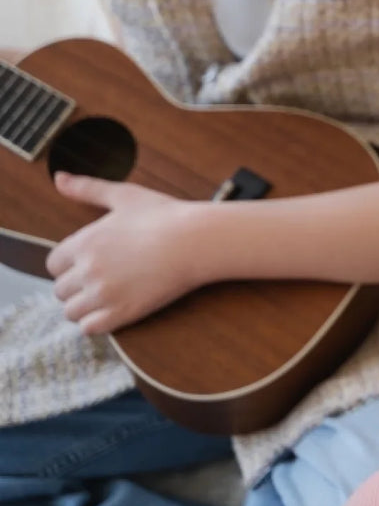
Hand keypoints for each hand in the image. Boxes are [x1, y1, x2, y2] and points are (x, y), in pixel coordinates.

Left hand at [46, 173, 203, 334]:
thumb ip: (87, 188)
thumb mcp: (124, 196)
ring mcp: (104, 294)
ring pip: (71, 312)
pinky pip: (89, 328)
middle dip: (78, 286)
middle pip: (61, 290)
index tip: (91, 262)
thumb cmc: (165, 216)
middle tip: (103, 279)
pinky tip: (113, 309)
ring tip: (107, 296)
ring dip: (85, 306)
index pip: (53, 264)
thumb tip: (59, 178)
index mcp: (84, 242)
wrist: (197, 240)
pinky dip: (96, 322)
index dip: (70, 264)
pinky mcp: (123, 312)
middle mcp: (88, 270)